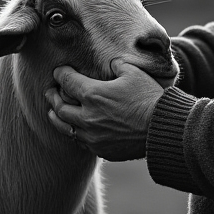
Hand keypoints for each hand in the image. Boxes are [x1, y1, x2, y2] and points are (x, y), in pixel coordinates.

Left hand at [45, 59, 166, 160]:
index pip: (66, 81)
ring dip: (57, 118)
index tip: (59, 71)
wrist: (163, 128)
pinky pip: (81, 142)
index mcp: (93, 94)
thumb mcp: (133, 72)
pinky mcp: (101, 150)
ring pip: (65, 128)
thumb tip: (110, 63)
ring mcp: (92, 137)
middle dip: (52, 96)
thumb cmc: (149, 97)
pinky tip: (75, 129)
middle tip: (50, 91)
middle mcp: (87, 117)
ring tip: (53, 112)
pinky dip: (75, 133)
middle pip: (59, 107)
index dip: (61, 74)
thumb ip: (116, 65)